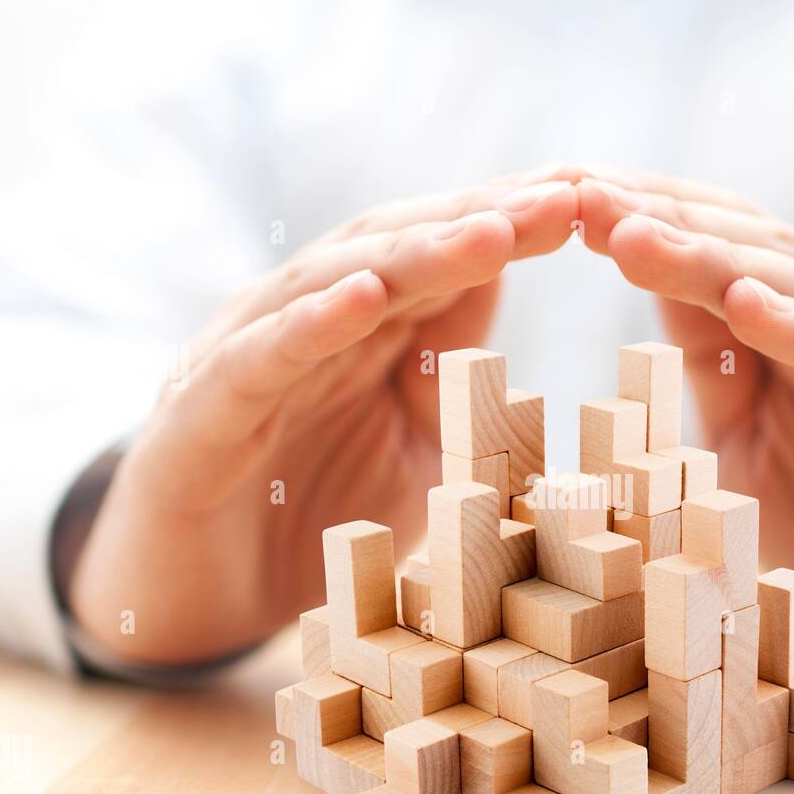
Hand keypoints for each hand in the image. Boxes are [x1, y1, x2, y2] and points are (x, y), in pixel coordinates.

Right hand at [69, 168, 579, 664]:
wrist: (198, 594)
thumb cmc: (313, 516)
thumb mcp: (415, 456)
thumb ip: (456, 388)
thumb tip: (516, 311)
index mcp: (366, 333)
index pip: (447, 264)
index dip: (516, 231)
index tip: (595, 206)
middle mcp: (309, 324)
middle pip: (401, 252)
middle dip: (484, 223)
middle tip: (566, 198)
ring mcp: (252, 357)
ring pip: (333, 284)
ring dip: (414, 257)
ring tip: (490, 234)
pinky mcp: (201, 410)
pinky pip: (258, 357)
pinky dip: (308, 324)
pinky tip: (362, 297)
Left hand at [577, 168, 793, 686]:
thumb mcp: (756, 446)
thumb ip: (717, 370)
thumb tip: (655, 287)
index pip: (738, 245)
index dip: (656, 216)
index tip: (567, 194)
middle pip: (768, 251)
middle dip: (671, 222)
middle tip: (583, 194)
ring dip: (722, 263)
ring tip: (636, 237)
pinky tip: (746, 304)